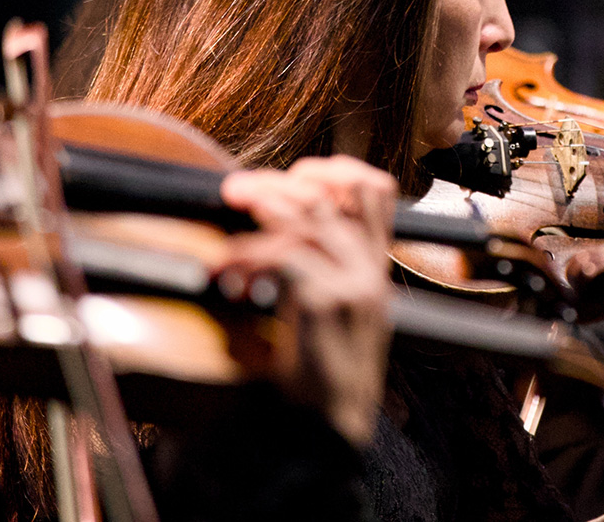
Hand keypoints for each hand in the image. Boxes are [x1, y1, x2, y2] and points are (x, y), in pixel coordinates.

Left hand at [217, 156, 395, 446]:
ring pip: (308, 219)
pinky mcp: (326, 303)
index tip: (297, 173)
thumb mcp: (328, 316)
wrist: (328, 432)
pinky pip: (285, 255)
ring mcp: (353, 285)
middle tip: (237, 189)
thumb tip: (265, 233)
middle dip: (279, 183)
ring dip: (260, 210)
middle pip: (333, 196)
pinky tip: (227, 275)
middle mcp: (370, 271)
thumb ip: (313, 274)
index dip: (337, 170)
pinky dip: (248, 256)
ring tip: (227, 218)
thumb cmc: (317, 378)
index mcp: (374, 270)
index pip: (377, 193)